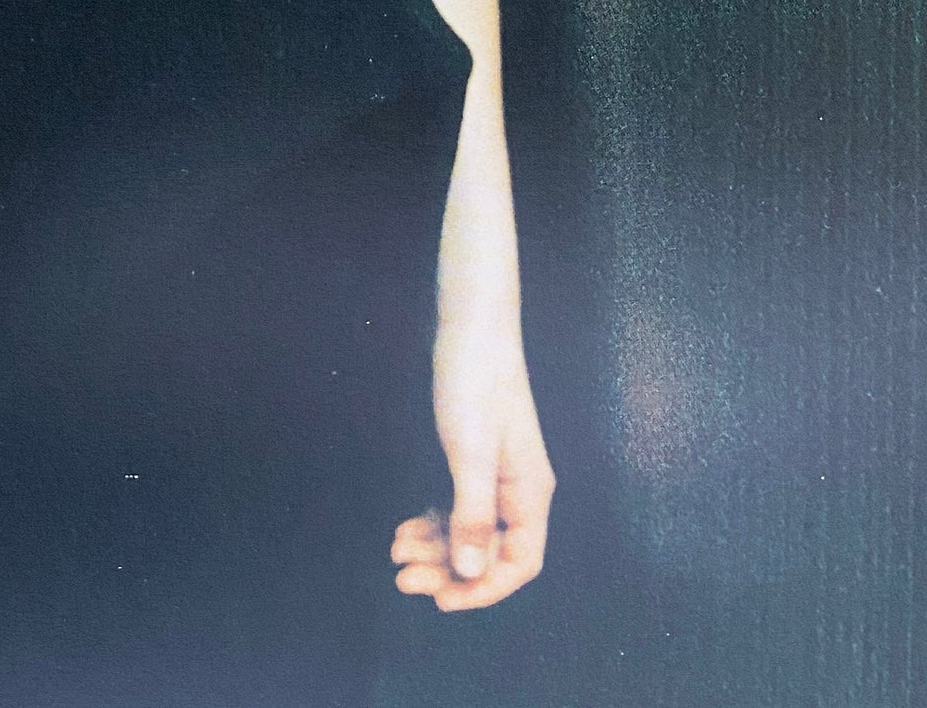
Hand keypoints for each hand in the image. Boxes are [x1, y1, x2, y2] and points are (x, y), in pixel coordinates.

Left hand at [391, 318, 554, 609]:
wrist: (471, 327)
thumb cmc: (476, 384)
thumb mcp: (471, 452)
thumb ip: (473, 514)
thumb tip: (471, 571)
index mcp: (530, 492)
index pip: (519, 563)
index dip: (484, 589)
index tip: (443, 599)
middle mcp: (517, 491)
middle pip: (489, 554)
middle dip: (447, 571)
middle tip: (404, 579)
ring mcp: (496, 477)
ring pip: (468, 534)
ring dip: (434, 549)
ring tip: (396, 551)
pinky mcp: (474, 462)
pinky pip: (456, 509)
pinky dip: (431, 523)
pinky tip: (405, 529)